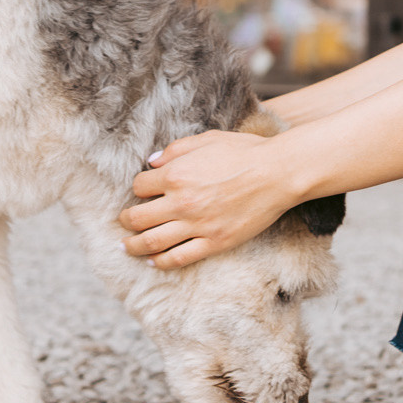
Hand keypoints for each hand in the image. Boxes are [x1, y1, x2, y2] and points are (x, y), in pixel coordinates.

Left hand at [119, 130, 302, 267]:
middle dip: (126, 220)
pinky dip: (161, 262)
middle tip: (124, 222)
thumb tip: (151, 162)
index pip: (140, 186)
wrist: (278, 173)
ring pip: (152, 242)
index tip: (144, 191)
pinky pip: (179, 258)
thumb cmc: (245, 152)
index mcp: (176, 174)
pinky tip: (153, 262)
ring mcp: (197, 225)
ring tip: (127, 247)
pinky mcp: (214, 242)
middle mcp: (181, 202)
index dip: (139, 188)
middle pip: (137, 218)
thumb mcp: (206, 139)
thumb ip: (175, 150)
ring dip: (134, 246)